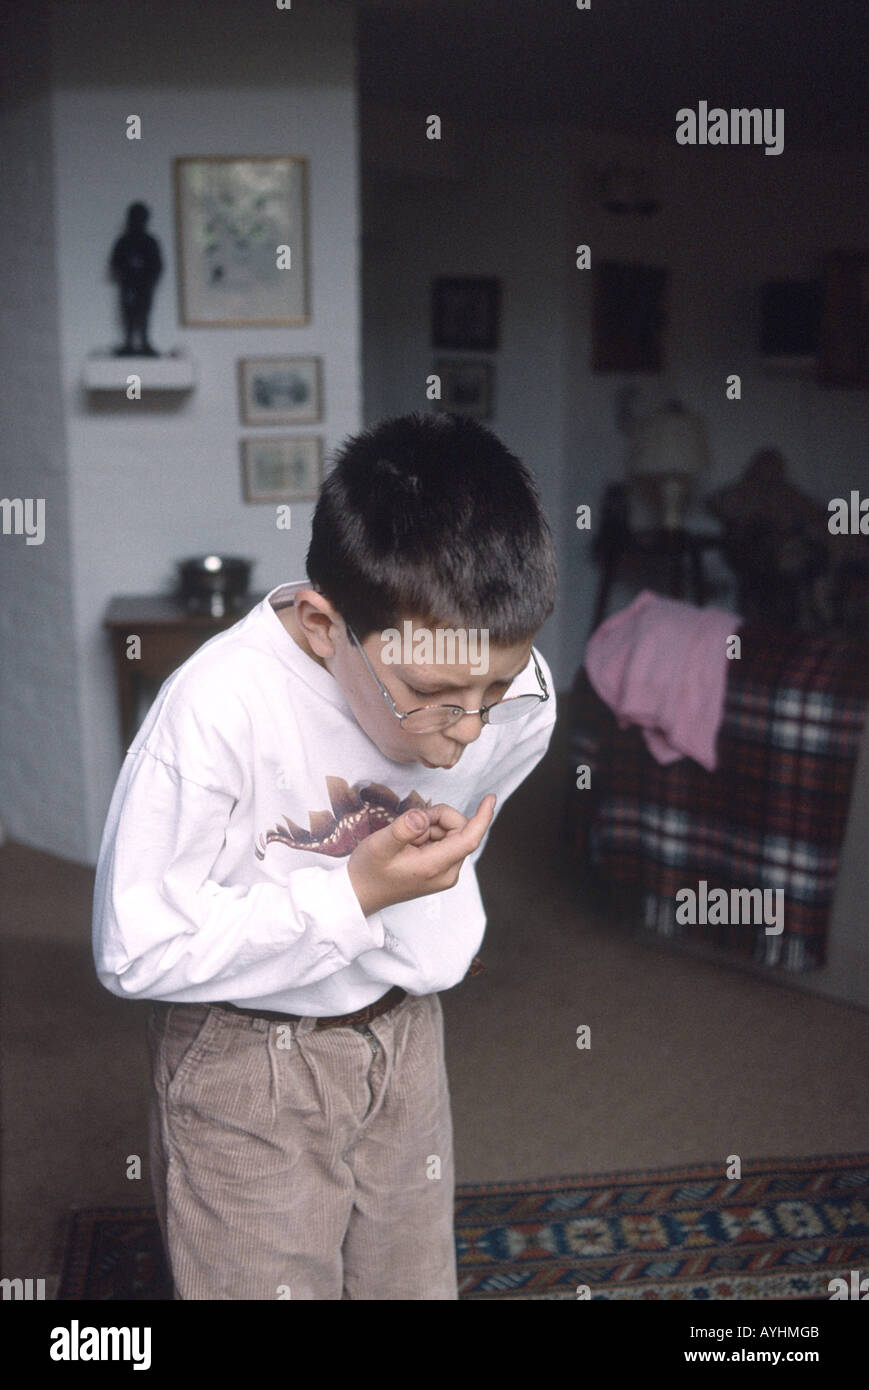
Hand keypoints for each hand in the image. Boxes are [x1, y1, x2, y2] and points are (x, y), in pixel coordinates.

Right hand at [347, 795, 496, 916]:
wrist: (360, 894)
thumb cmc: (368, 871)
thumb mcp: (379, 846)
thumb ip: (403, 829)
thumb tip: (423, 816)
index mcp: (435, 867)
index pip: (469, 839)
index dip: (482, 817)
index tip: (490, 798)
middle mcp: (447, 873)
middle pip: (459, 831)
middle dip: (437, 818)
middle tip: (411, 824)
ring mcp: (446, 873)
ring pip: (451, 834)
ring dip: (430, 827)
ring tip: (406, 841)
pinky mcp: (441, 870)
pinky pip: (445, 842)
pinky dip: (429, 835)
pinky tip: (410, 845)